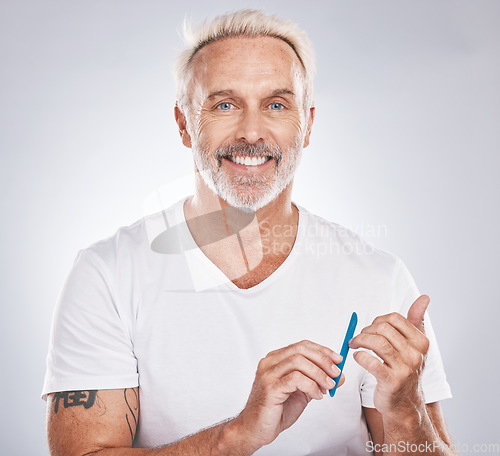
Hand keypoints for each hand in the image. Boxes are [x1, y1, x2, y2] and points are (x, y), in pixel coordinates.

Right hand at [232, 340, 344, 451]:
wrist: (256, 428)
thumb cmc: (276, 410)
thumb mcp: (303, 392)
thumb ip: (318, 382)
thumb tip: (339, 375)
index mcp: (276, 359)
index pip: (302, 345)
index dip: (322, 350)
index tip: (337, 359)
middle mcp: (270, 362)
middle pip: (301, 349)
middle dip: (323, 360)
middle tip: (336, 372)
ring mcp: (268, 373)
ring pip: (298, 361)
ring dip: (319, 373)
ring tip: (328, 386)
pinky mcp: (270, 387)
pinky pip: (295, 379)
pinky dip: (311, 385)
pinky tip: (316, 394)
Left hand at [349, 295, 430, 420]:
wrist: (405, 404)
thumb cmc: (405, 370)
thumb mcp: (414, 345)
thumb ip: (416, 320)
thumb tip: (424, 297)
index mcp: (421, 342)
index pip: (394, 318)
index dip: (377, 321)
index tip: (371, 329)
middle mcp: (415, 354)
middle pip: (383, 328)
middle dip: (366, 330)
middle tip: (359, 338)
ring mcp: (404, 368)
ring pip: (376, 342)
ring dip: (359, 340)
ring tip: (354, 344)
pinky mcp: (391, 381)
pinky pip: (370, 361)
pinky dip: (360, 356)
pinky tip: (357, 357)